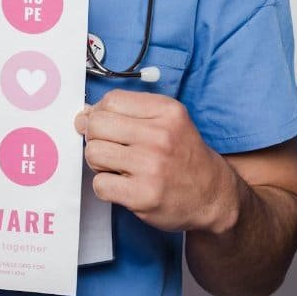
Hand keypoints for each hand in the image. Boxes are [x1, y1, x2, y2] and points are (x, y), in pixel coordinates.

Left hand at [74, 90, 238, 233]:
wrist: (213, 195)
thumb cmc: (185, 156)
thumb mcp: (170, 121)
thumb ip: (130, 113)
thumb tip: (84, 115)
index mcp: (167, 111)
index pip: (111, 100)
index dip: (100, 114)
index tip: (107, 127)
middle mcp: (161, 136)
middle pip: (96, 125)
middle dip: (96, 138)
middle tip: (111, 149)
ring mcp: (151, 167)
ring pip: (93, 153)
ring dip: (100, 163)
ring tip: (119, 167)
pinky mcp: (143, 195)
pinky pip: (100, 184)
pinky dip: (106, 186)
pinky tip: (124, 185)